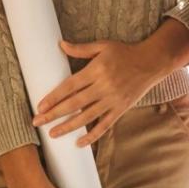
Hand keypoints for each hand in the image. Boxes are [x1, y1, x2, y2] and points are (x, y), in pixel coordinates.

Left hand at [32, 19, 188, 146]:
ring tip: (52, 134)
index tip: (40, 106)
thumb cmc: (124, 52)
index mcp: (96, 71)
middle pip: (74, 104)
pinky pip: (104, 125)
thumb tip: (61, 45)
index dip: (53, 97)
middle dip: (54, 114)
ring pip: (87, 117)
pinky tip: (79, 143)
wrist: (151, 62)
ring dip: (68, 127)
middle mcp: (103, 87)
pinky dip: (92, 136)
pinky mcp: (121, 109)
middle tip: (37, 122)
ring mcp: (112, 100)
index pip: (69, 86)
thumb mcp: (103, 46)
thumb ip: (81, 49)